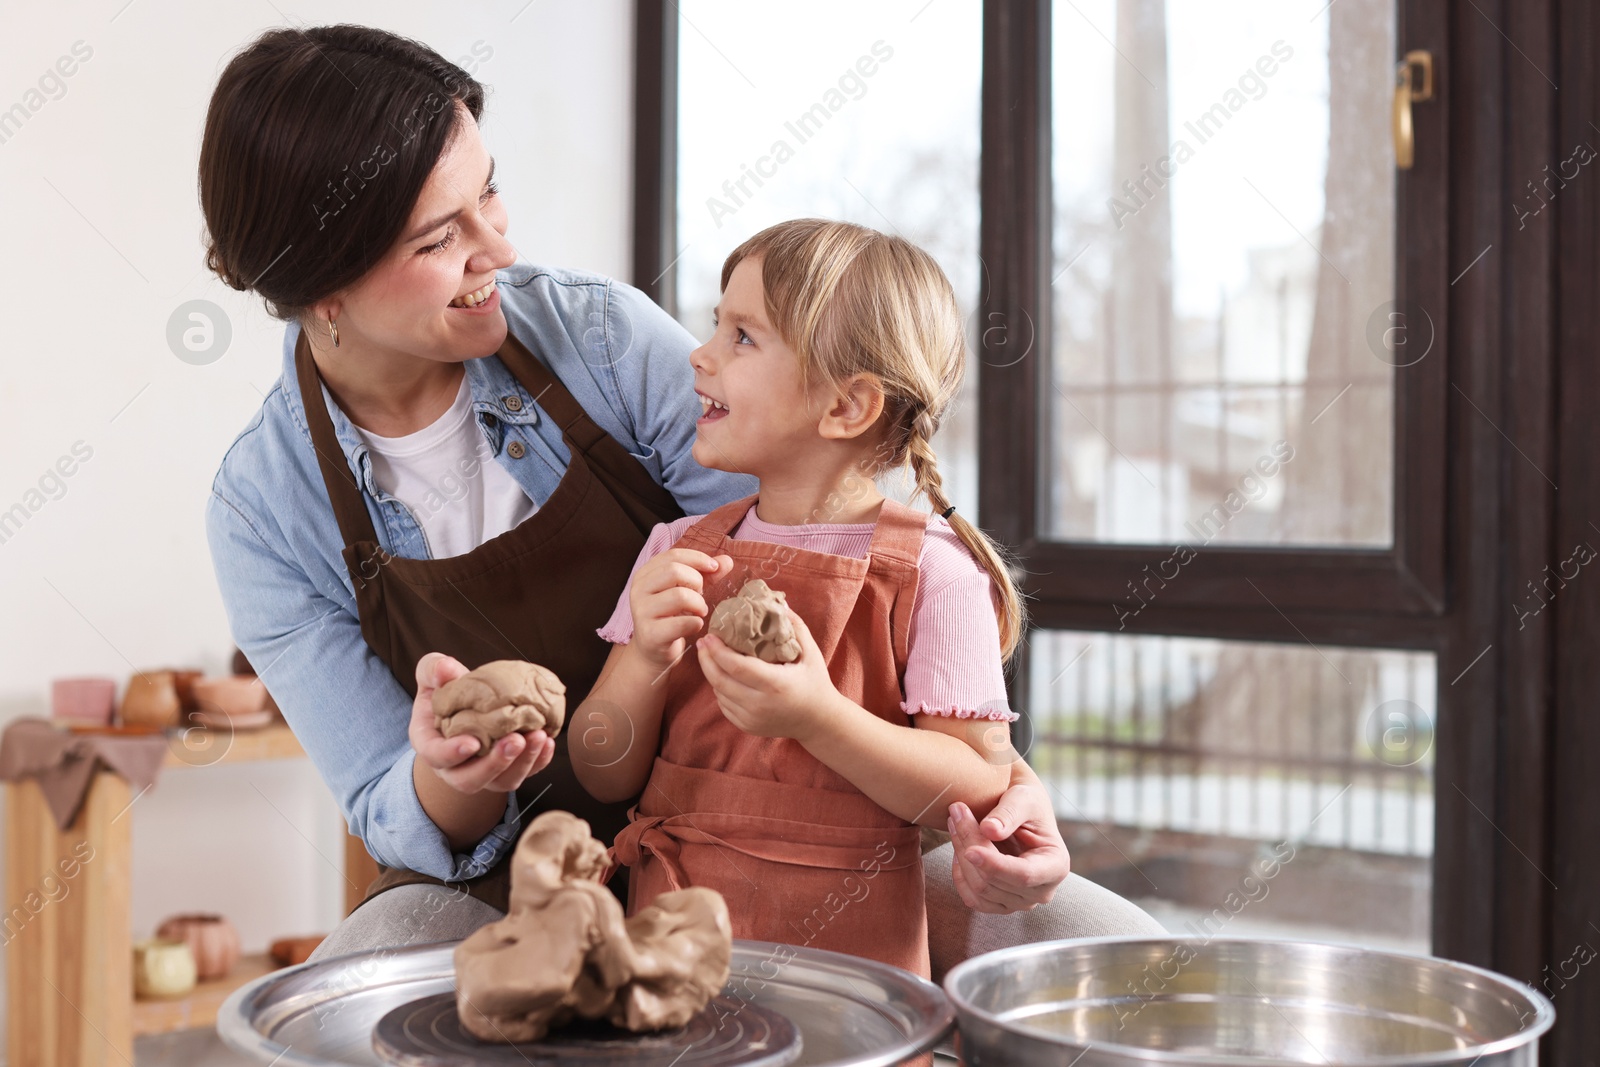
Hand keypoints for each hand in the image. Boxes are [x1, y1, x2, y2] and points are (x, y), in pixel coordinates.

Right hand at [408, 651, 555, 793]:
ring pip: (501, 781)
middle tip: (516, 740)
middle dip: (495, 764)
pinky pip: (524, 773)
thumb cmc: (445, 690)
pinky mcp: (508, 769)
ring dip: (522, 763)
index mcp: (431, 744)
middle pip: (470, 779)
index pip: (436, 756)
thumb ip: (434, 670)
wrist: (466, 705)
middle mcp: (455, 766)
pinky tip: (548, 741)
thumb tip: (445, 669)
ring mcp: (483, 771)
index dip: (453, 753)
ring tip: (539, 736)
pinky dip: (538, 761)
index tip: (473, 743)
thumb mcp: (433, 675)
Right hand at [628, 549, 732, 670]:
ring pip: (679, 596)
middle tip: (701, 596)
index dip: (697, 559)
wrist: (653, 650)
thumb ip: (706, 575)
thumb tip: (727, 561)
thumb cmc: (671, 616)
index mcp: (645, 574)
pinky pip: (681, 623)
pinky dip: (696, 623)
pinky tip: (696, 625)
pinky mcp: (650, 634)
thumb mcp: (687, 591)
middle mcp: (639, 590)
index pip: (673, 555)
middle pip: (674, 571)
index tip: (714, 567)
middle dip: (696, 582)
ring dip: (698, 604)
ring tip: (700, 612)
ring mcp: (642, 612)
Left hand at [696, 606, 840, 741]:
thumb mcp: (811, 652)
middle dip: (706, 659)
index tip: (709, 635)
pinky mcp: (747, 726)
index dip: (717, 650)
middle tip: (703, 642)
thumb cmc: (815, 682)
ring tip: (711, 655)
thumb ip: (794, 625)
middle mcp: (760, 704)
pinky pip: (724, 705)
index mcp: (775, 684)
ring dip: (712, 673)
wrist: (819, 721)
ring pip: (719, 693)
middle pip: (720, 680)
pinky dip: (720, 689)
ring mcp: (752, 719)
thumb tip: (778, 602)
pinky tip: (723, 675)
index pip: (736, 666)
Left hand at [947, 787, 1069, 913]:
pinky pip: (973, 899)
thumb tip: (989, 830)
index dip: (994, 865)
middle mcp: (1042, 891)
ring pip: (980, 890)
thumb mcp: (1024, 797)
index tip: (969, 850)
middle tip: (956, 812)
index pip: (1024, 875)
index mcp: (1056, 866)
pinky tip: (958, 849)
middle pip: (995, 881)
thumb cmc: (1027, 801)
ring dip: (960, 856)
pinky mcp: (1001, 904)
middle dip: (970, 846)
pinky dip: (960, 875)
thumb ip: (1009, 812)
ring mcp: (1020, 902)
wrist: (1021, 810)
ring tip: (954, 823)